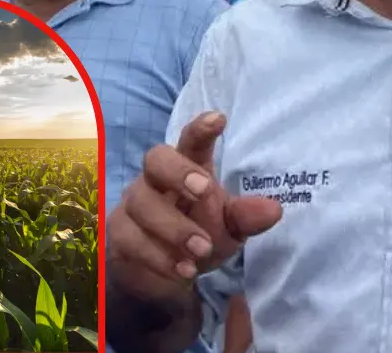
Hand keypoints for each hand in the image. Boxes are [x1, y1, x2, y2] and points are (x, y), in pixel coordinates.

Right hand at [106, 112, 282, 297]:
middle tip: (205, 191)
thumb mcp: (229, 228)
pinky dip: (159, 257)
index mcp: (189, 167)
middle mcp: (156, 179)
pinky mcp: (118, 234)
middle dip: (178, 172)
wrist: (162, 274)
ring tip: (202, 250)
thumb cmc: (199, 234)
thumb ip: (246, 218)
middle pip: (155, 159)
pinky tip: (184, 270)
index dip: (201, 129)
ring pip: (141, 204)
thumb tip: (273, 210)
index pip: (191, 140)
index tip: (219, 119)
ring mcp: (133, 205)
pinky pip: (131, 239)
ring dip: (174, 228)